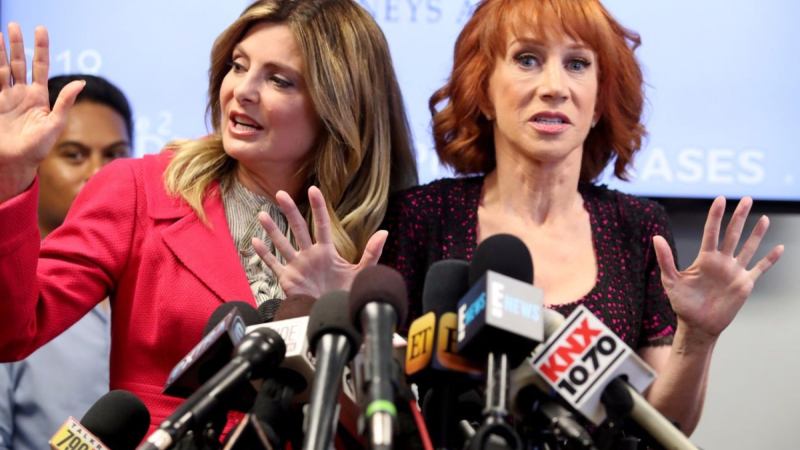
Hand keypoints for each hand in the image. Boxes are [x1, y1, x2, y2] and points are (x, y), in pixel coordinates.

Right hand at [0, 24, 82, 200]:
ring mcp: (6, 98)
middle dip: (17, 45)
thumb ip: (65, 102)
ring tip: (1, 32)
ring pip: (3, 68)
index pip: (41, 66)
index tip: (40, 30)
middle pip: (19, 63)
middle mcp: (22, 94)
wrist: (16, 162)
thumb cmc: (38, 148)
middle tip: (15, 26)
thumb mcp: (55, 124)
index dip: (40, 48)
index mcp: (40, 97)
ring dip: (1, 51)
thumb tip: (81, 82)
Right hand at [252, 185, 387, 298]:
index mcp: (327, 251)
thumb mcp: (362, 272)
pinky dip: (264, 254)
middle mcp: (310, 255)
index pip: (322, 224)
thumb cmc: (349, 293)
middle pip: (298, 228)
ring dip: (272, 230)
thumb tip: (384, 232)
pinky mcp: (288, 279)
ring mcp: (297, 266)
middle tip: (281, 194)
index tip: (314, 189)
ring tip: (262, 215)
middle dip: (290, 211)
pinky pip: (273, 265)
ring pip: (282, 243)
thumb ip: (372, 253)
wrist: (336, 315)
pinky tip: (254, 242)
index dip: (318, 207)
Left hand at [653, 196, 783, 342]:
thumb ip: (665, 259)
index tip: (720, 199)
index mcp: (705, 258)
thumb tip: (656, 237)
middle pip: (733, 234)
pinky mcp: (744, 283)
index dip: (716, 216)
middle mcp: (721, 261)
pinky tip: (779, 248)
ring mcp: (734, 271)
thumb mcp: (670, 280)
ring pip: (748, 248)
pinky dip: (770, 259)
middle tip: (747, 198)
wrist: (697, 325)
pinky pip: (760, 268)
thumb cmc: (682, 303)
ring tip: (764, 218)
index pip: (712, 232)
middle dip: (739, 216)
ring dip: (756, 234)